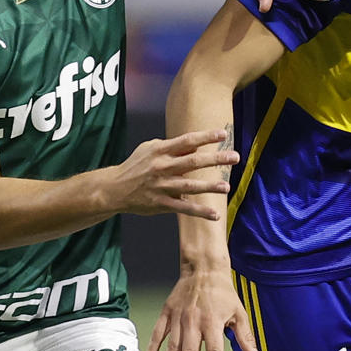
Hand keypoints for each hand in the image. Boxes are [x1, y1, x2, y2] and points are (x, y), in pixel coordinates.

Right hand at [107, 129, 238, 217]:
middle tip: (235, 157)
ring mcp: (162, 187)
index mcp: (160, 151)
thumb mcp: (149, 149)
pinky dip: (199, 212)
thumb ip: (172, 146)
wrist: (114, 189)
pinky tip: (215, 215)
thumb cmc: (136, 166)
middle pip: (193, 162)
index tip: (223, 134)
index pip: (187, 141)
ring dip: (209, 187)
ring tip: (226, 187)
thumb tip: (195, 145)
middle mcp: (162, 167)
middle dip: (215, 159)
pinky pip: (184, 209)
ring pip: (190, 187)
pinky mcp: (161, 204)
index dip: (205, 137)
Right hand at [145, 265, 259, 350]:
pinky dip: (152, 349)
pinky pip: (157, 334)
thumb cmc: (223, 293)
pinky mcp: (167, 313)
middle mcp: (193, 322)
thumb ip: (245, 337)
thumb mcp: (239, 313)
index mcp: (212, 323)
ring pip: (172, 348)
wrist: (203, 269)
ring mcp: (178, 318)